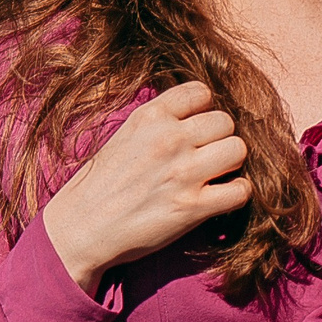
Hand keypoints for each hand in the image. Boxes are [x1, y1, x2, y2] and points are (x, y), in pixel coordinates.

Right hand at [42, 81, 249, 293]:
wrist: (80, 229)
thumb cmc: (99, 186)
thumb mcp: (125, 136)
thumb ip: (158, 123)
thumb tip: (196, 117)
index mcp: (149, 117)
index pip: (200, 92)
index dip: (203, 112)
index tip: (195, 130)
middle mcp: (169, 139)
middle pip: (226, 122)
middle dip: (220, 139)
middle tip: (206, 157)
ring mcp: (183, 172)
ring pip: (238, 149)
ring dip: (231, 164)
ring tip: (215, 175)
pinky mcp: (192, 207)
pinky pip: (241, 190)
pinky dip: (237, 194)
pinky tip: (221, 198)